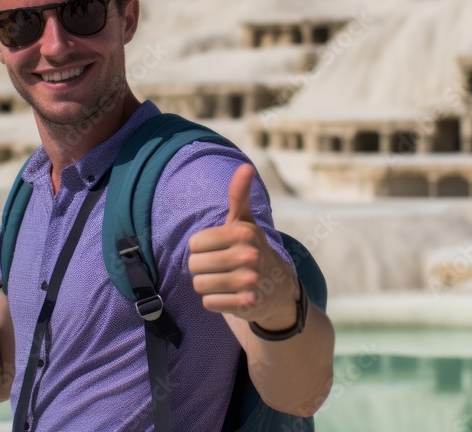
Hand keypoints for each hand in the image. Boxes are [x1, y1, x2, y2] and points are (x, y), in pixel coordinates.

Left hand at [187, 164, 297, 330]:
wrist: (278, 287)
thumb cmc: (251, 248)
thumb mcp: (245, 221)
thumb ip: (239, 195)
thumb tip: (245, 166)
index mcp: (243, 233)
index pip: (194, 244)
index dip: (200, 248)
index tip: (216, 248)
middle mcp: (249, 256)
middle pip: (195, 265)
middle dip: (202, 267)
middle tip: (219, 266)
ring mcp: (249, 282)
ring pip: (200, 285)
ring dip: (207, 285)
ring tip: (223, 280)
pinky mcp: (247, 305)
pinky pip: (209, 303)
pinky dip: (215, 301)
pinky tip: (229, 295)